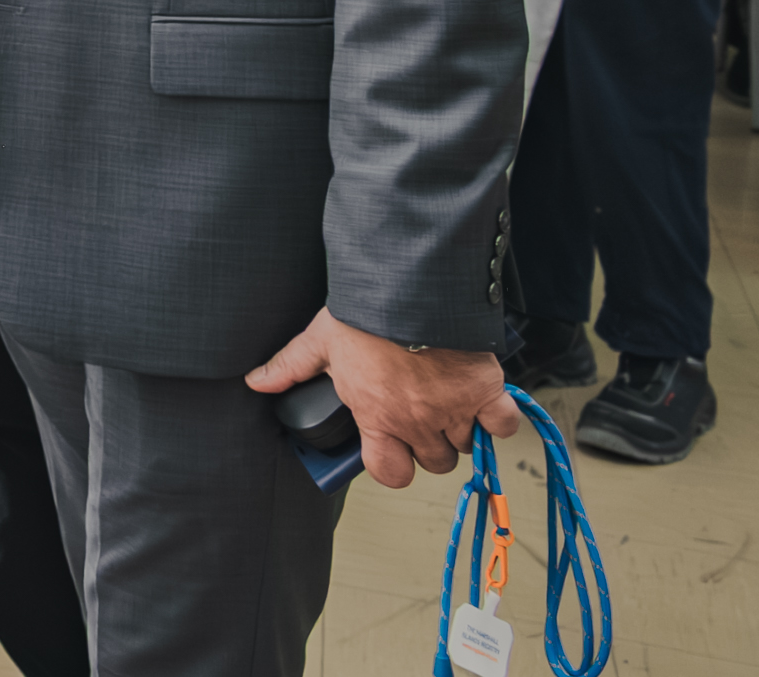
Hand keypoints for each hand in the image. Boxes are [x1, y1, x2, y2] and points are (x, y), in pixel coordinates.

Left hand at [246, 308, 514, 489]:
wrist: (409, 286)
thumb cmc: (364, 314)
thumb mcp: (319, 341)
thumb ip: (290, 367)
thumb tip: (257, 383)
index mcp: (377, 415)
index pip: (389, 473)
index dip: (391, 464)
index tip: (391, 446)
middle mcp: (416, 421)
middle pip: (433, 462)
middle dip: (426, 445)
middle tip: (420, 417)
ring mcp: (454, 408)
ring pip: (464, 446)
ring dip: (459, 431)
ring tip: (448, 405)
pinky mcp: (486, 391)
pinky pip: (502, 426)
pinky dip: (497, 420)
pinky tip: (485, 404)